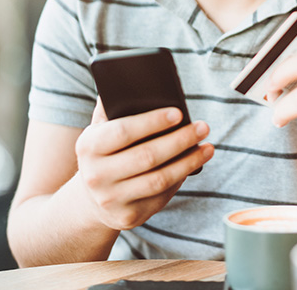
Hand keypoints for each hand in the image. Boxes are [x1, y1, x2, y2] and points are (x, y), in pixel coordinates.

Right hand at [74, 99, 213, 229]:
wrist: (90, 199)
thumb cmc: (105, 152)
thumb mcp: (100, 130)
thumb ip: (113, 106)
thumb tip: (134, 79)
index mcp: (88, 146)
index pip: (123, 131)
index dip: (152, 121)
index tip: (179, 112)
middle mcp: (95, 176)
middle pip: (147, 156)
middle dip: (180, 140)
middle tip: (203, 127)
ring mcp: (111, 199)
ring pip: (159, 179)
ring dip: (189, 161)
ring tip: (207, 146)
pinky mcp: (129, 217)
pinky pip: (162, 196)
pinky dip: (181, 178)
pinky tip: (195, 163)